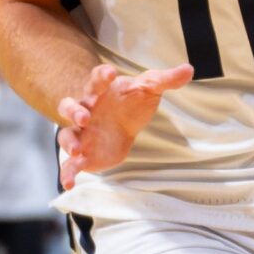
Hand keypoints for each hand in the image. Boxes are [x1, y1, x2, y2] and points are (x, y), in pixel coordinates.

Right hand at [55, 63, 194, 188]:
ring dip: (68, 142)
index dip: (102, 75)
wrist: (122, 122)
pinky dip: (67, 172)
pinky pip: (70, 163)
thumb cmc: (131, 101)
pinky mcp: (83, 152)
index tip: (110, 73)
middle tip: (85, 118)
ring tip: (76, 151)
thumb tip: (189, 70)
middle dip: (74, 112)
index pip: (97, 78)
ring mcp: (80, 132)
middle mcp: (85, 109)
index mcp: (101, 90)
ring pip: (65, 134)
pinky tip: (68, 183)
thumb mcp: (150, 88)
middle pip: (69, 106)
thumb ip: (166, 79)